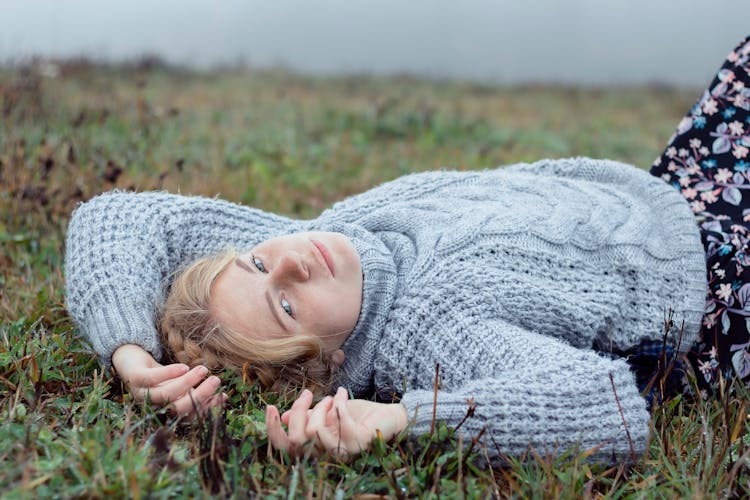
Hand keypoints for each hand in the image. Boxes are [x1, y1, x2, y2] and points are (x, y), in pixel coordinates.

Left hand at [111, 344, 225, 415]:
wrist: (130, 359)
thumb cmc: (158, 375)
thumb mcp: (178, 384)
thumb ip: (194, 391)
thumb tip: (222, 396)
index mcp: (165, 411)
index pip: (188, 415)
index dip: (206, 408)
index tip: (223, 396)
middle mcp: (153, 407)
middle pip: (177, 408)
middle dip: (200, 396)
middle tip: (216, 380)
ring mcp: (141, 394)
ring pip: (165, 395)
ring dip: (187, 383)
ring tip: (203, 370)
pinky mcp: (134, 379)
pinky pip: (152, 379)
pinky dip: (169, 373)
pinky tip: (184, 366)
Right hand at [265, 387, 407, 460]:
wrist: (386, 416)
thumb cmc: (353, 415)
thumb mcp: (324, 412)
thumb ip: (305, 416)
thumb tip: (282, 415)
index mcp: (315, 449)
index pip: (284, 448)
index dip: (273, 430)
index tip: (271, 406)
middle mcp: (326, 456)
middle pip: (297, 438)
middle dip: (299, 410)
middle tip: (309, 393)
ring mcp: (342, 452)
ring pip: (315, 431)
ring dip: (321, 407)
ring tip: (330, 398)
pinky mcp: (358, 443)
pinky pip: (339, 419)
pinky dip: (338, 402)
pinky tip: (342, 394)